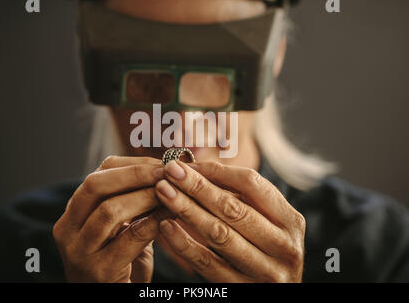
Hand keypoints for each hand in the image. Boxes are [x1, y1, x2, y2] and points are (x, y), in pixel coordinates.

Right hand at [53, 156, 168, 282]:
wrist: (114, 297)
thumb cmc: (122, 261)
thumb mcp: (122, 226)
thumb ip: (132, 200)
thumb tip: (165, 170)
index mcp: (73, 212)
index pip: (99, 174)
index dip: (132, 165)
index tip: (161, 162)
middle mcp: (68, 229)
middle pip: (96, 185)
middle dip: (135, 175)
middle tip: (166, 172)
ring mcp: (79, 251)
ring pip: (110, 210)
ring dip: (146, 197)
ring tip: (171, 192)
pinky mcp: (99, 271)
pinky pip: (129, 239)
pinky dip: (153, 223)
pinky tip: (170, 216)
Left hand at [154, 161, 305, 282]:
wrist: (280, 294)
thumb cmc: (267, 248)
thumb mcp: (266, 221)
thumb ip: (240, 197)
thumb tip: (196, 169)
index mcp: (290, 220)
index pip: (252, 184)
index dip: (216, 171)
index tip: (187, 164)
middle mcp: (283, 246)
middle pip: (234, 209)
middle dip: (197, 187)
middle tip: (170, 171)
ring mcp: (265, 271)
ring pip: (219, 234)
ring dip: (187, 210)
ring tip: (163, 192)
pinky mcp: (242, 289)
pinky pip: (207, 264)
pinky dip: (184, 244)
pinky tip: (166, 226)